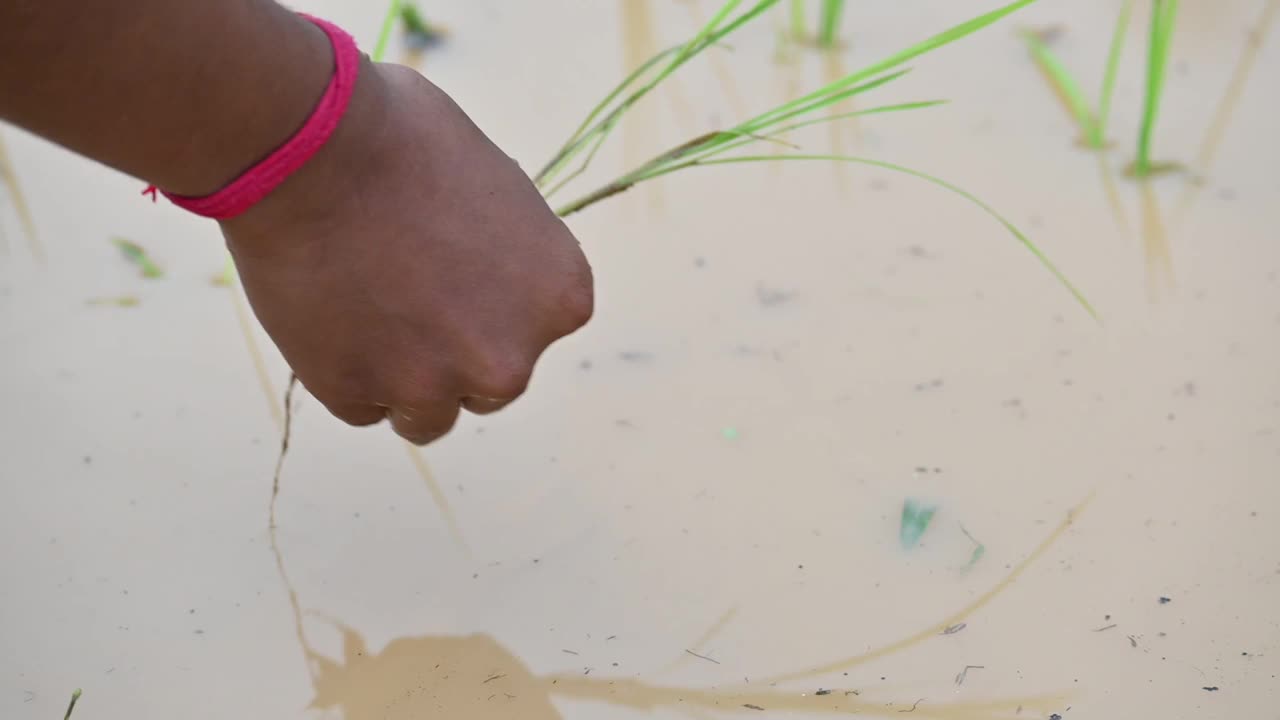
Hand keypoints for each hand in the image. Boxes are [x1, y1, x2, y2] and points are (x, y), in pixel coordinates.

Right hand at [221, 60, 593, 443]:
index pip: (534, 331)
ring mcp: (431, 385)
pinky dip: (342, 370)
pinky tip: (327, 312)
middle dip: (452, 352)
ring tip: (364, 312)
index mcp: (561, 299)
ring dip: (402, 378)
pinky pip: (357, 404)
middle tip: (404, 295)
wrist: (310, 150)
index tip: (455, 277)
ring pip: (426, 414)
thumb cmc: (405, 138)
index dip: (491, 305)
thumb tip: (497, 274)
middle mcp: (510, 358)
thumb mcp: (498, 183)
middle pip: (488, 383)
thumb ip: (512, 249)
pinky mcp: (354, 395)